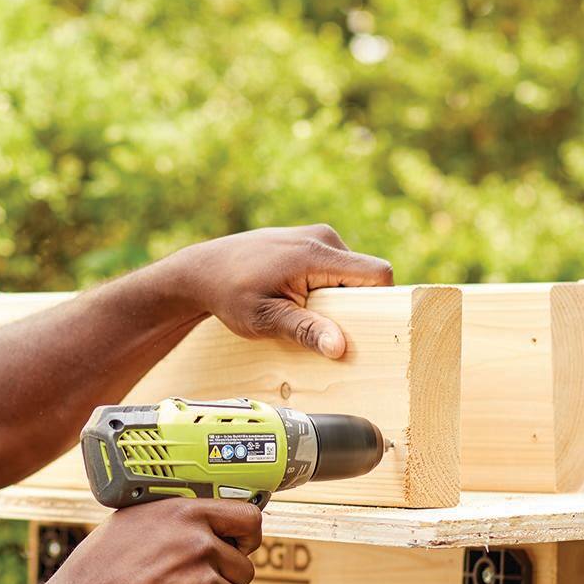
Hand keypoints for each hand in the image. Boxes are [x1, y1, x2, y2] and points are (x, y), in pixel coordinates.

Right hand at [41, 498, 261, 583]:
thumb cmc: (98, 571)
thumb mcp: (132, 524)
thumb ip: (174, 521)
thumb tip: (205, 523)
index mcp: (185, 516)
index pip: (248, 519)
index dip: (248, 538)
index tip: (240, 548)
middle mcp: (199, 548)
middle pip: (245, 569)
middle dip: (224, 583)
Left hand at [174, 224, 393, 357]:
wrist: (202, 270)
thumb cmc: (229, 293)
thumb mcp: (265, 319)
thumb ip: (305, 330)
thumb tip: (339, 346)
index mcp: (316, 254)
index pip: (377, 273)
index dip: (381, 301)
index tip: (367, 327)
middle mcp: (323, 238)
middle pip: (366, 276)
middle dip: (355, 304)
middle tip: (324, 326)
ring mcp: (316, 236)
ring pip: (351, 274)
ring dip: (337, 298)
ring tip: (304, 312)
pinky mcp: (310, 241)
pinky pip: (335, 268)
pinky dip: (326, 287)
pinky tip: (299, 300)